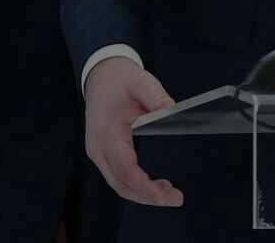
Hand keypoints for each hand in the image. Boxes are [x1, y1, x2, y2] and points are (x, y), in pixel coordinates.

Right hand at [83, 56, 182, 207]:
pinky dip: (135, 185)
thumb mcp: (141, 82)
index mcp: (107, 133)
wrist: (101, 75)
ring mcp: (98, 152)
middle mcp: (98, 148)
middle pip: (121, 184)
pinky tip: (153, 185)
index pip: (126, 170)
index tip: (167, 195)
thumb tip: (173, 113)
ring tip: (168, 194)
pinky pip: (118, 176)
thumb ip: (158, 98)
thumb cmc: (119, 79)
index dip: (146, 187)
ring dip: (142, 194)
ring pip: (118, 184)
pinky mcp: (103, 152)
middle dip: (148, 197)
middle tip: (175, 199)